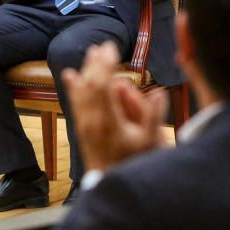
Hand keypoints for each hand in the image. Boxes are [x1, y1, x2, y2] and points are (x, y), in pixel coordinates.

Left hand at [63, 42, 167, 172]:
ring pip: (81, 91)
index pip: (103, 85)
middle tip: (104, 45)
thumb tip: (160, 93)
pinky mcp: (80, 128)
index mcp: (108, 120)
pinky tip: (70, 75)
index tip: (112, 49)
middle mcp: (92, 119)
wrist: (108, 184)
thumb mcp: (149, 142)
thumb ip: (154, 117)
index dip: (106, 65)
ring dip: (86, 70)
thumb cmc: (132, 163)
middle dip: (97, 62)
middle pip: (90, 83)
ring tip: (92, 52)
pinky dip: (73, 86)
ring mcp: (84, 124)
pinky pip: (75, 102)